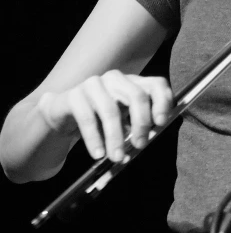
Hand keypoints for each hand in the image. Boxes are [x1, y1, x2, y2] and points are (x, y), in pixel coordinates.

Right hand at [36, 71, 173, 161]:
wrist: (61, 113)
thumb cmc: (98, 118)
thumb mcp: (121, 120)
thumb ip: (135, 126)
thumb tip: (145, 141)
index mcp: (133, 82)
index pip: (156, 84)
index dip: (163, 101)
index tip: (161, 123)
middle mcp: (117, 78)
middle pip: (137, 95)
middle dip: (141, 122)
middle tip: (141, 145)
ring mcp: (95, 84)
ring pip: (111, 109)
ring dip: (116, 137)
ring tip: (118, 157)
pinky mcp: (74, 95)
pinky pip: (87, 118)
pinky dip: (94, 139)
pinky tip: (98, 154)